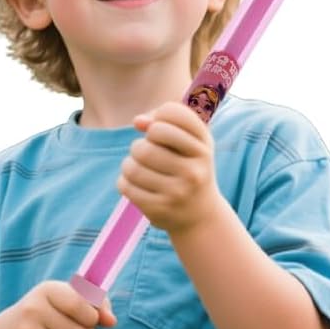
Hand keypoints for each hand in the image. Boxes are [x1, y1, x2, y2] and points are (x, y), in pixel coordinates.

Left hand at [119, 100, 221, 235]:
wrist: (201, 215)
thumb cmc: (191, 168)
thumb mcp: (191, 143)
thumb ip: (165, 123)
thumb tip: (138, 121)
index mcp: (204, 147)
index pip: (172, 113)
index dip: (159, 116)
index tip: (159, 129)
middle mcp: (194, 169)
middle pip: (149, 139)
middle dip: (141, 143)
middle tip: (145, 153)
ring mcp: (177, 192)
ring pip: (132, 165)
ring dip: (129, 163)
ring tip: (139, 168)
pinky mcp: (159, 209)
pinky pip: (125, 185)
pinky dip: (125, 181)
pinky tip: (136, 184)